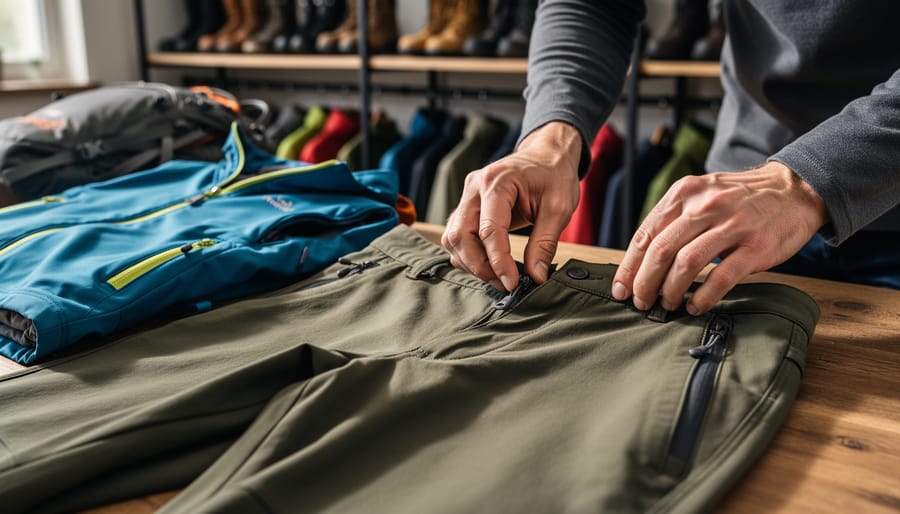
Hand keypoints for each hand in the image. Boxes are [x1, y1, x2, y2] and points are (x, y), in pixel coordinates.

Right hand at [441, 122, 581, 290]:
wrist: (547, 156)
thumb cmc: (554, 176)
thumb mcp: (559, 208)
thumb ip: (545, 243)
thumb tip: (535, 277)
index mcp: (497, 182)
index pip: (489, 230)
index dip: (498, 262)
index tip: (512, 283)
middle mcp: (475, 187)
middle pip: (461, 236)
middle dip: (480, 266)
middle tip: (504, 283)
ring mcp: (467, 196)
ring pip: (453, 238)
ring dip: (471, 262)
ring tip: (498, 276)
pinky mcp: (467, 206)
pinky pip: (456, 235)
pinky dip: (468, 254)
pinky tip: (489, 263)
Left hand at [612, 161, 827, 313]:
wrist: (794, 190)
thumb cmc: (740, 200)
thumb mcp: (701, 195)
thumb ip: (674, 220)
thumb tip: (642, 260)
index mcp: (685, 193)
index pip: (646, 233)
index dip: (629, 266)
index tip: (621, 289)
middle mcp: (705, 205)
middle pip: (661, 250)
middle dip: (645, 282)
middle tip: (641, 302)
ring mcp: (732, 225)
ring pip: (687, 263)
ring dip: (671, 290)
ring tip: (667, 304)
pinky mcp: (756, 246)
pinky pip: (722, 276)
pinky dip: (703, 296)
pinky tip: (695, 306)